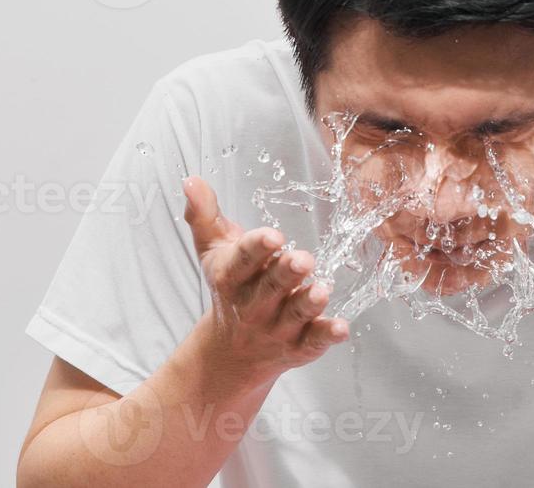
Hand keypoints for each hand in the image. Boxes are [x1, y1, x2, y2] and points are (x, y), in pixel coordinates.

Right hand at [182, 176, 348, 385]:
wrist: (230, 354)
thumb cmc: (230, 288)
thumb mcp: (213, 251)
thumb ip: (205, 215)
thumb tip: (192, 180)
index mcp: (233, 277)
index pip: (244, 260)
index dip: (258, 248)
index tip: (273, 236)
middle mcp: (254, 304)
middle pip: (271, 287)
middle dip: (286, 273)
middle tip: (303, 259)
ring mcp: (277, 327)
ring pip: (294, 314)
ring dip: (308, 303)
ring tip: (321, 291)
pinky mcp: (299, 346)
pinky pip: (313, 341)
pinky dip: (326, 334)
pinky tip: (341, 327)